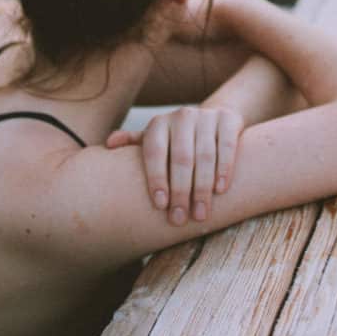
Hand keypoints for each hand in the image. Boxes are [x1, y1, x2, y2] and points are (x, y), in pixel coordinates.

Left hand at [106, 106, 244, 225]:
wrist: (212, 119)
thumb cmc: (176, 140)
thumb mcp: (155, 140)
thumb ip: (133, 143)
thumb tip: (108, 144)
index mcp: (158, 124)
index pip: (154, 153)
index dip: (157, 179)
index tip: (160, 206)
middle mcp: (181, 116)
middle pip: (181, 158)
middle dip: (180, 192)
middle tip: (180, 219)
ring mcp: (206, 116)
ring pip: (205, 156)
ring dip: (202, 188)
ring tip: (200, 214)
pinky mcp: (227, 119)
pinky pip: (226, 147)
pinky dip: (224, 169)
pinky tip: (220, 190)